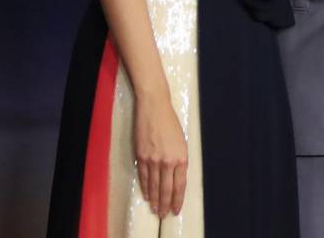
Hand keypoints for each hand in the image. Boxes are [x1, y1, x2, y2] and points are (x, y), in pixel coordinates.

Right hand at [133, 91, 187, 216]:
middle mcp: (167, 161)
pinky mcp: (141, 156)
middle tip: (164, 215)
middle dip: (165, 204)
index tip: (176, 210)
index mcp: (181, 157)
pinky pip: (144, 176)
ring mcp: (153, 160)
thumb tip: (176, 176)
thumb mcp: (181, 142)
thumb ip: (179, 160)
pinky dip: (145, 187)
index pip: (180, 185)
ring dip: (155, 199)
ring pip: (154, 186)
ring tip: (156, 209)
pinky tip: (147, 195)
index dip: (177, 199)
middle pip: (166, 189)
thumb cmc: (171, 123)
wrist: (154, 108)